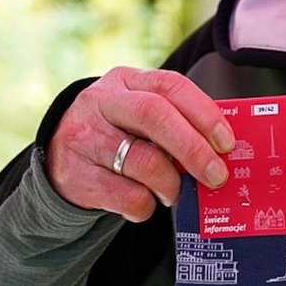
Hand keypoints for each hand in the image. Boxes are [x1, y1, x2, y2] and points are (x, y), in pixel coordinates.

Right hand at [47, 67, 234, 222]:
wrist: (59, 160)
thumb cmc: (117, 135)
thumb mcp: (137, 115)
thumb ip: (174, 121)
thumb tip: (223, 150)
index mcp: (125, 81)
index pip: (170, 85)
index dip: (204, 113)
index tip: (227, 142)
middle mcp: (101, 102)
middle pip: (155, 115)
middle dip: (193, 148)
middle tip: (216, 176)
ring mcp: (85, 137)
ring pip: (143, 161)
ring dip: (170, 184)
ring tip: (174, 192)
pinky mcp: (75, 175)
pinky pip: (126, 196)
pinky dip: (146, 205)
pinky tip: (146, 201)